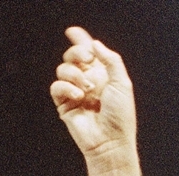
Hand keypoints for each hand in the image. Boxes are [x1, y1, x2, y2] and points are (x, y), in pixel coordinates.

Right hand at [50, 27, 142, 175]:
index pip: (89, 53)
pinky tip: (78, 96)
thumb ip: (111, 60)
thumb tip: (95, 44)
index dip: (80, 41)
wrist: (110, 142)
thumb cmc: (120, 116)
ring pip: (63, 69)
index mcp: (103, 75)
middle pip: (73, 56)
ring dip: (74, 74)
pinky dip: (65, 87)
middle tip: (86, 58)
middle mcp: (88, 81)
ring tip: (86, 89)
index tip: (73, 32)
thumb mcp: (122, 83)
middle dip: (76, 52)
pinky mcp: (64, 104)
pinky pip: (56, 87)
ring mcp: (75, 92)